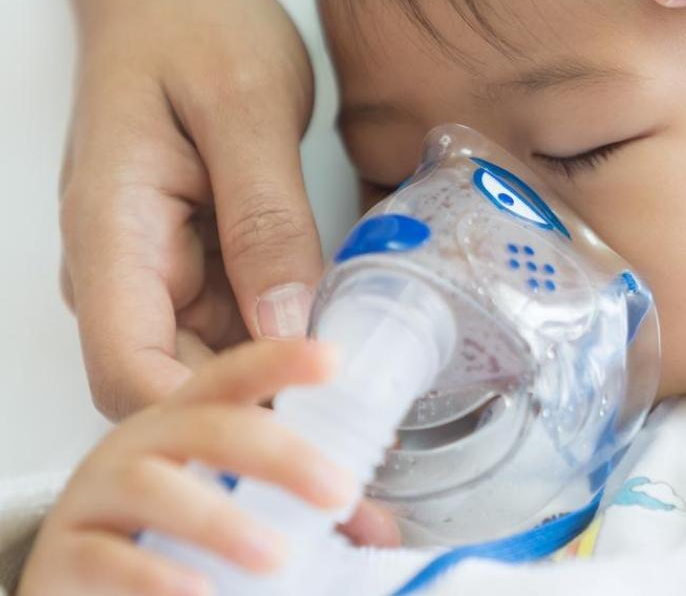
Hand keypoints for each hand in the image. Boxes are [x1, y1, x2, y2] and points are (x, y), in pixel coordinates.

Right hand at [18, 341, 391, 595]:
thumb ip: (298, 507)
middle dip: (279, 455)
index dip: (279, 362)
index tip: (332, 359)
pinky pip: (104, 555)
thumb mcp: (233, 505)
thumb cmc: (157, 529)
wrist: (76, 578)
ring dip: (220, 521)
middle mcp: (140, 444)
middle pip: (208, 425)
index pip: (234, 376)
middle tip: (339, 491)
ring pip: (154, 486)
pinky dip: (153, 575)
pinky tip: (197, 590)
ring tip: (275, 556)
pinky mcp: (61, 553)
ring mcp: (96, 494)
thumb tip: (377, 526)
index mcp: (187, 420)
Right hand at [58, 0, 324, 419]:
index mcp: (110, 231)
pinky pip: (234, 328)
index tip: (297, 423)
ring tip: (359, 418)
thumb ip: (264, 217)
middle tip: (349, 451)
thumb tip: (286, 326)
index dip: (207, 414)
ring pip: (205, 366)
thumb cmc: (192, 23)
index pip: (128, 370)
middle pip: (167, 388)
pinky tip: (342, 357)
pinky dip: (282, 349)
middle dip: (252, 426)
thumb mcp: (242, 105)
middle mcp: (121, 269)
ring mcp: (157, 271)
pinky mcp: (195, 263)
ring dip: (274, 395)